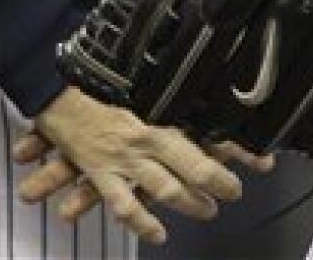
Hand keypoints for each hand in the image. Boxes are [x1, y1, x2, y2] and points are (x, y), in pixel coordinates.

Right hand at [15, 85, 267, 244]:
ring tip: (207, 211)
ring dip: (188, 204)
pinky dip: (143, 223)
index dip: (235, 148)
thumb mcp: (137, 81)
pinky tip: (157, 232)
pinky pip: (125, 206)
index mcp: (157, 113)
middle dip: (217, 184)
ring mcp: (122, 159)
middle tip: (232, 192)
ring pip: (163, 191)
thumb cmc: (97, 79)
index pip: (204, 133)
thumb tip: (199, 92)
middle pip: (191, 169)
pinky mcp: (100, 173)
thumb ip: (164, 92)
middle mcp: (145, 138)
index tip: (258, 157)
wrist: (55, 86)